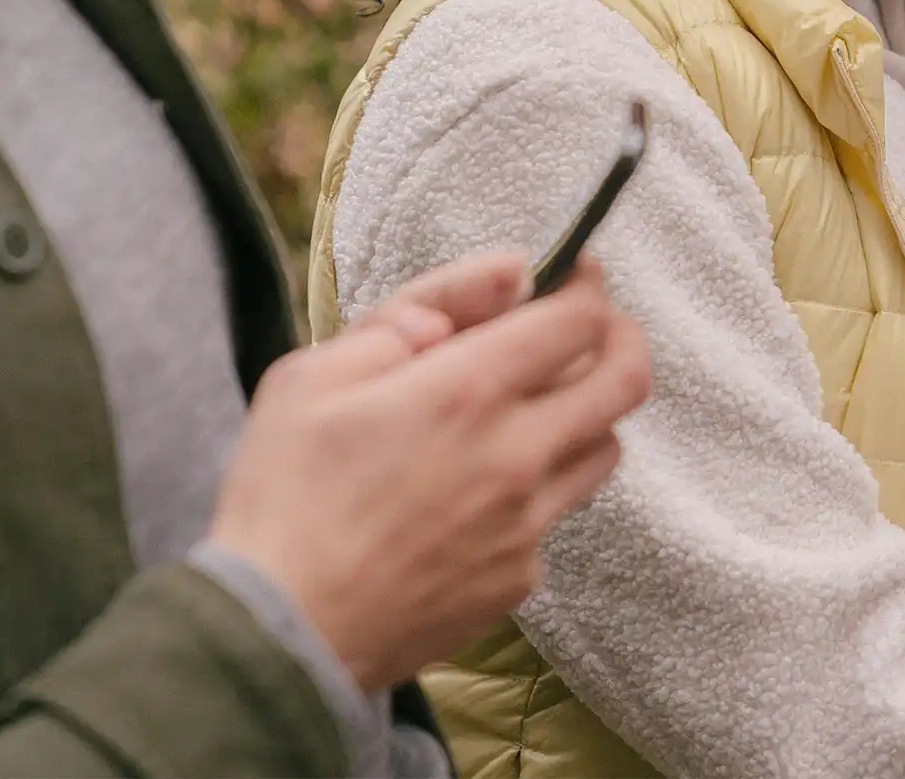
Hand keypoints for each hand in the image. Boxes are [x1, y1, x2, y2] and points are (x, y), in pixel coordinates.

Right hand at [208, 252, 649, 689]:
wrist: (279, 634)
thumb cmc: (284, 492)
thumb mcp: (318, 370)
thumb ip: (420, 308)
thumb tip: (507, 272)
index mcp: (466, 391)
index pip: (579, 320)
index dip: (585, 284)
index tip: (572, 271)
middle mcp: (516, 455)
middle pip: (625, 380)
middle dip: (619, 335)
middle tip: (588, 323)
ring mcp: (526, 526)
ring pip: (605, 447)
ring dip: (587, 409)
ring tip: (534, 400)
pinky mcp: (518, 579)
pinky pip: (556, 512)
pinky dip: (538, 482)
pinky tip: (477, 484)